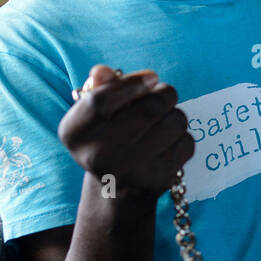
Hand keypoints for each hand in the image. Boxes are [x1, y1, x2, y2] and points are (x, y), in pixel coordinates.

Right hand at [58, 64, 193, 201]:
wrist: (116, 188)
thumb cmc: (108, 136)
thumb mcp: (96, 113)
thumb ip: (101, 87)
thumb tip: (102, 72)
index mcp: (75, 132)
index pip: (101, 100)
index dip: (132, 82)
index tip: (152, 77)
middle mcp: (96, 155)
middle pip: (149, 109)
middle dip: (165, 94)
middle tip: (165, 94)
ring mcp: (127, 171)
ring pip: (174, 123)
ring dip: (175, 115)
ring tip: (163, 121)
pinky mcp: (155, 181)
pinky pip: (186, 144)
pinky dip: (183, 137)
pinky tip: (168, 143)